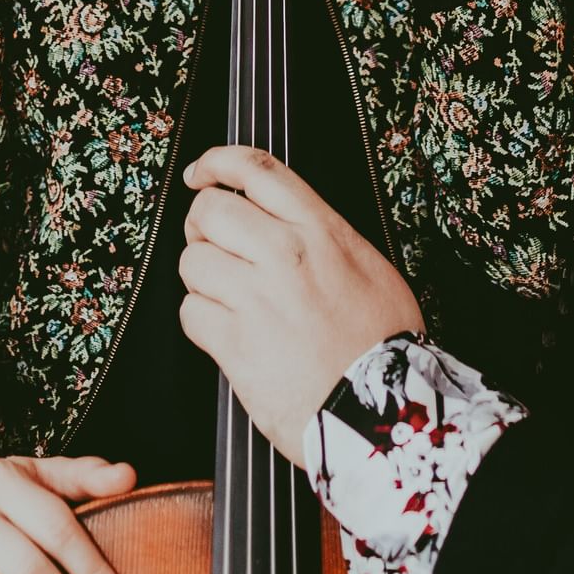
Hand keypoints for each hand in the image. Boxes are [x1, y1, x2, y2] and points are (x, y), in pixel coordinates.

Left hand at [180, 145, 421, 456]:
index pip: (255, 170)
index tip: (202, 172)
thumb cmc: (382, 345)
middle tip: (214, 246)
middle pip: (209, 210)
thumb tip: (284, 221)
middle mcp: (284, 255)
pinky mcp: (235, 344)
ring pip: (192, 261)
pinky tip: (226, 331)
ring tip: (228, 297)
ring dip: (202, 278)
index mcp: (320, 230)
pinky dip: (201, 320)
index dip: (217, 162)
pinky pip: (191, 313)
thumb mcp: (370, 266)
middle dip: (202, 227)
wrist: (382, 411)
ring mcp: (256, 298)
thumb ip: (322, 235)